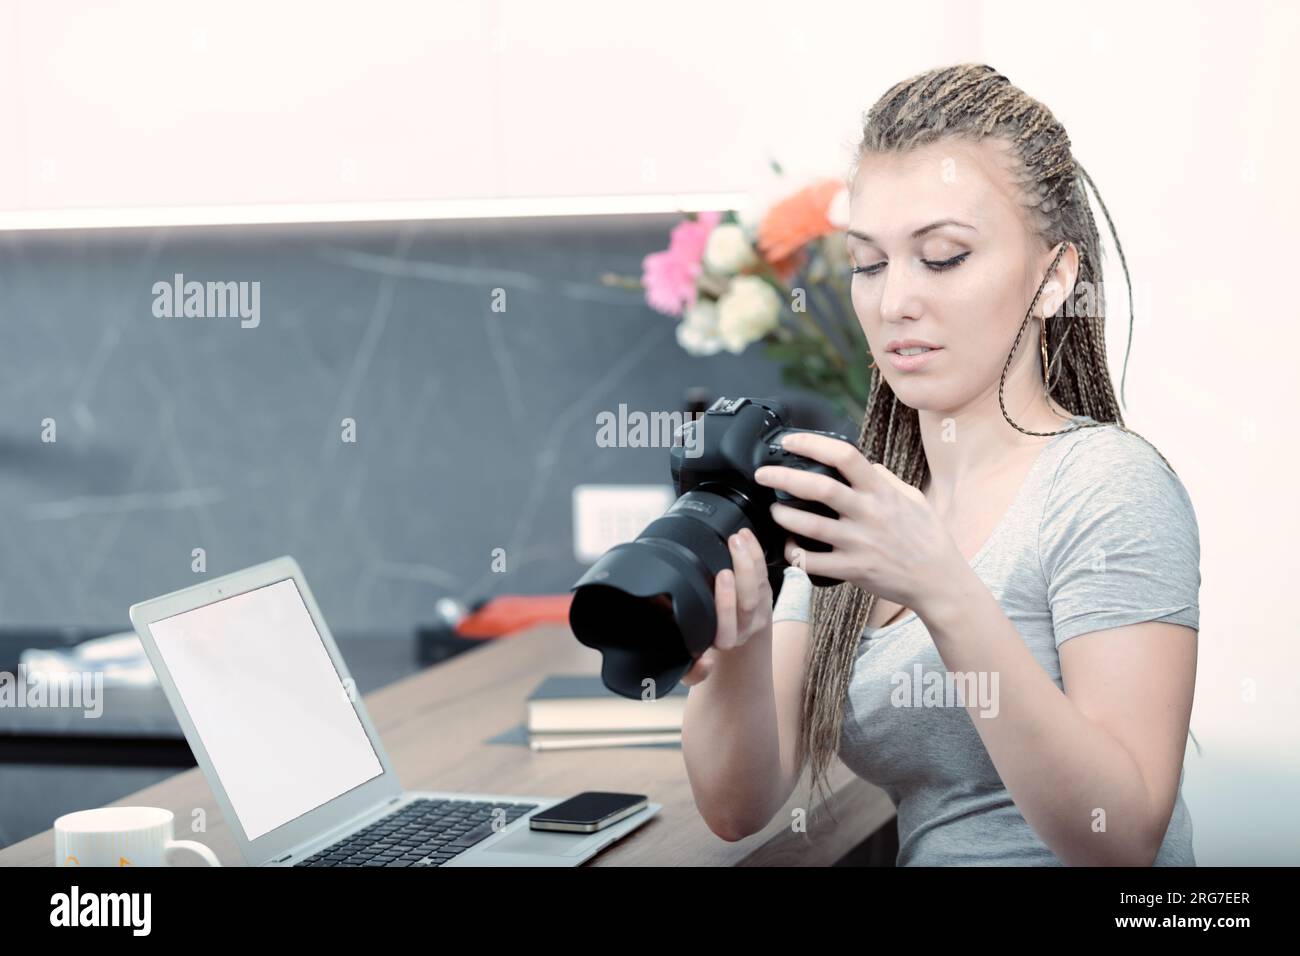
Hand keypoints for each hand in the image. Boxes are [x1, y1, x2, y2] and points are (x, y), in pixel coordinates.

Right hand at [680, 527, 772, 685]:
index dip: (726, 601)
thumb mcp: (693, 660)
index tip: (721, 575)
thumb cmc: (703, 638)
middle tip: (733, 546)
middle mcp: (743, 629)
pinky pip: (765, 574)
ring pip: (761, 586)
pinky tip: (747, 537)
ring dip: (752, 558)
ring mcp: (757, 613)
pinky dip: (757, 553)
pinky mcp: (765, 596)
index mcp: (723, 641)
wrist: (731, 638)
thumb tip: (701, 666)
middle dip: (743, 570)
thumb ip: (690, 670)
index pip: (727, 626)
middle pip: (749, 601)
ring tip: (739, 537)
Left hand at [754, 432, 963, 612]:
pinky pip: (812, 561)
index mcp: (881, 492)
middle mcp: (868, 514)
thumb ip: (886, 479)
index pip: (845, 456)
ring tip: (773, 510)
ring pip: (809, 524)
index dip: (812, 444)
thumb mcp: (914, 498)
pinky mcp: (852, 569)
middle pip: (819, 487)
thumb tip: (865, 464)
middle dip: (783, 477)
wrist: (939, 582)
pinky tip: (788, 545)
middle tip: (763, 475)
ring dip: (784, 515)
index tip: (789, 442)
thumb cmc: (928, 538)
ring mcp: (859, 543)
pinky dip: (794, 552)